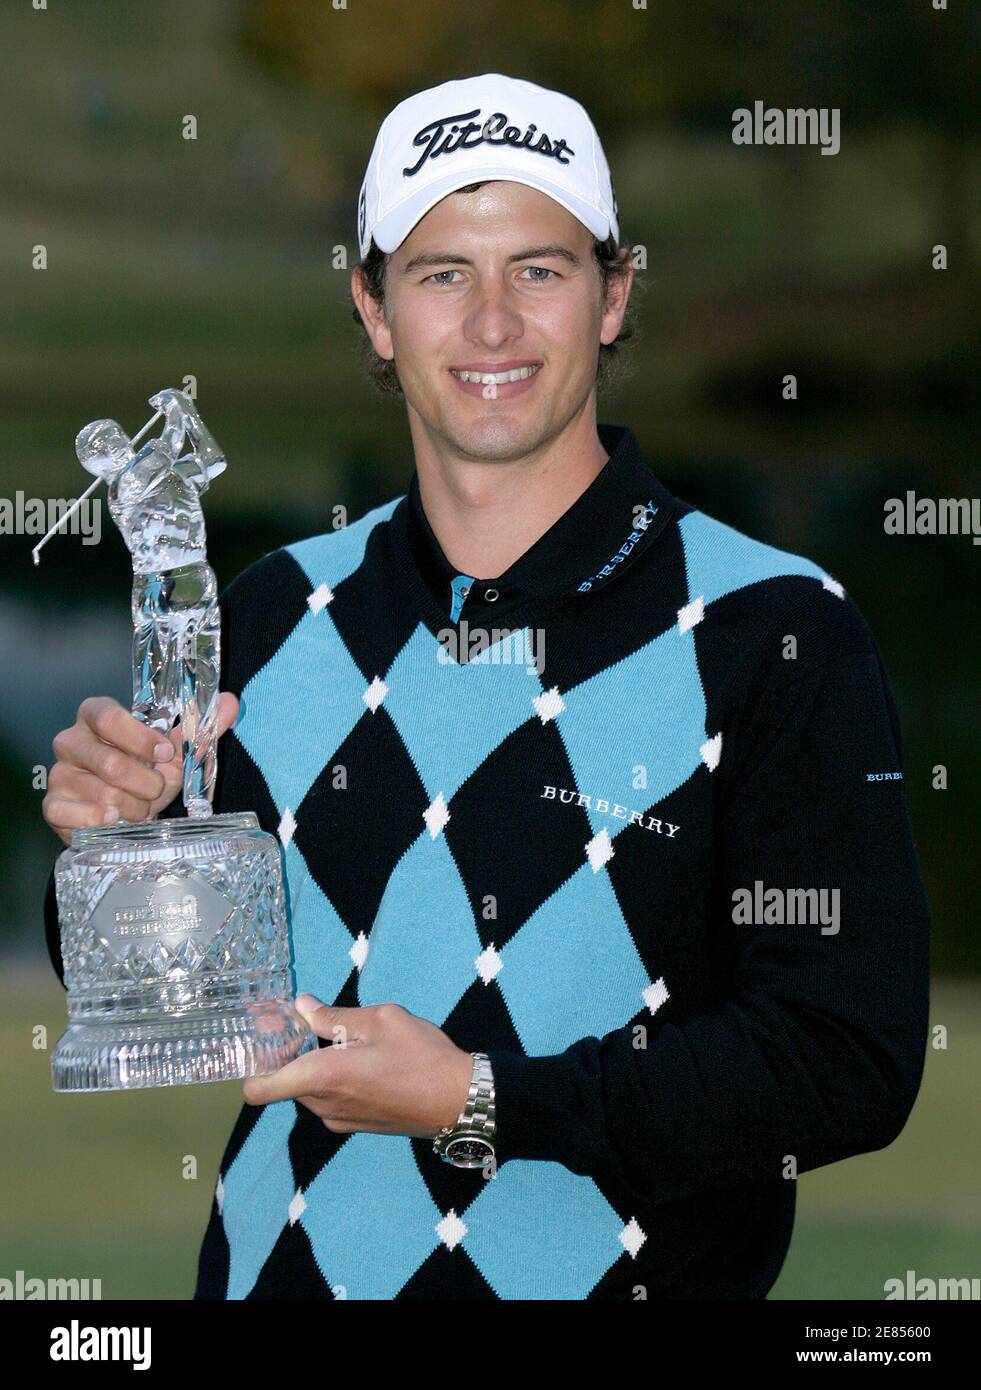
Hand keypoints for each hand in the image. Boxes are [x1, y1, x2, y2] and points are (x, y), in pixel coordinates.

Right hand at [42, 692, 239, 845]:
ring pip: (102, 795)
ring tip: (139, 809)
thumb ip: (201, 727)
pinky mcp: (53, 805)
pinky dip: (98, 821)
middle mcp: (71, 741)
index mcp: (96, 716)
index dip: (138, 738)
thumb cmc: (146, 773)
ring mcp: (59, 774)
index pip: (106, 715)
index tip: (165, 754)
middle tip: (156, 790)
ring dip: (133, 808)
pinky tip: (114, 821)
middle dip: (145, 784)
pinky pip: (69, 814)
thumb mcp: (175, 751)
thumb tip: (232, 702)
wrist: (126, 813)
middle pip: (109, 762)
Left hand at [243, 995, 475, 1139]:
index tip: (268, 1035)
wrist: (459, 1101)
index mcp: (323, 1077)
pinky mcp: (355, 1125)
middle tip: (302, 1019)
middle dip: (287, 1052)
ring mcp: (339, 1120)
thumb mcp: (381, 1020)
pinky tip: (357, 1058)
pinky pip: (328, 1099)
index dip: (253, 1062)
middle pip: (284, 1081)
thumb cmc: (420, 1056)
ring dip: (311, 1065)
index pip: (259, 1089)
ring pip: (307, 1090)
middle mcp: (323, 1105)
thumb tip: (300, 1006)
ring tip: (338, 1036)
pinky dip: (330, 1079)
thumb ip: (335, 1016)